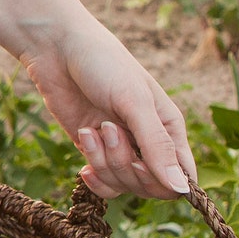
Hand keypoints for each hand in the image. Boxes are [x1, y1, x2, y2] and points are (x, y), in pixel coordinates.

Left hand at [19, 20, 197, 200]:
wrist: (56, 47)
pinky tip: (83, 165)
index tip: (139, 161)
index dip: (162, 181)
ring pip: (123, 184)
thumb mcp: (134, 101)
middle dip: (125, 165)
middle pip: (150, 185)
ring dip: (104, 162)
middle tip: (108, 130)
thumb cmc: (103, 63)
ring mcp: (119, 147)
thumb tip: (182, 189)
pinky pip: (103, 181)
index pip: (183, 178)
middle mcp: (148, 141)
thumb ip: (158, 145)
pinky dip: (94, 176)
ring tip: (92, 130)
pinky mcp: (94, 148)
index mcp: (169, 128)